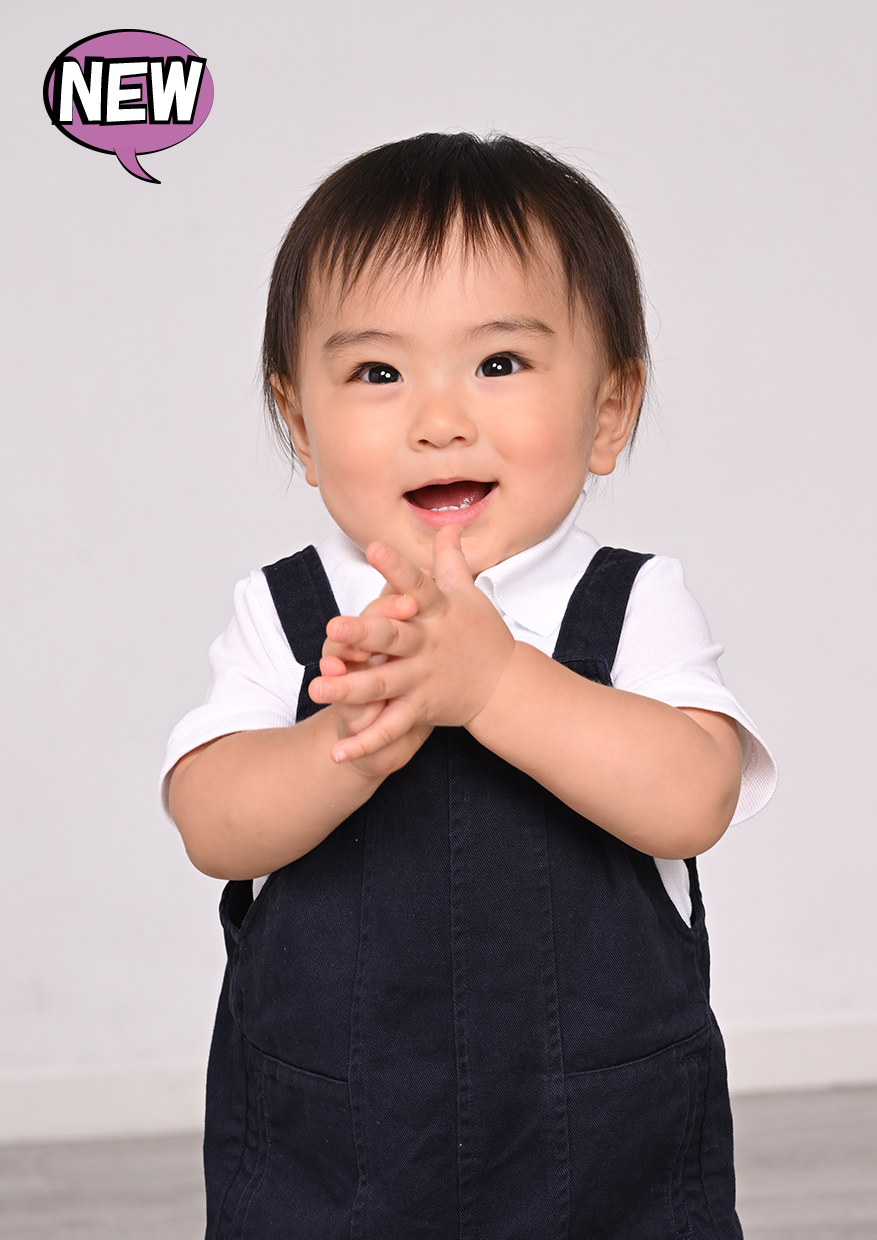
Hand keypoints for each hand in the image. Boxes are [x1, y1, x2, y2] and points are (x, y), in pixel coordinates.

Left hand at [309, 525, 514, 763]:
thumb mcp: (468, 594)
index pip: (415, 585)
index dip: (395, 567)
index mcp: (437, 613)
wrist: (505, 685)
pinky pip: (390, 727)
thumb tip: (451, 524)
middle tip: (333, 628)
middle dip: (364, 633)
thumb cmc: (481, 634)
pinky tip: (338, 751)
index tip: (373, 547)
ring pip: (382, 685)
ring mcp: (423, 679)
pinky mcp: (421, 709)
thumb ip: (451, 560)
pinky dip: (366, 742)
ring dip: (349, 689)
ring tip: (317, 689)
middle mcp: (428, 646)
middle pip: (393, 638)